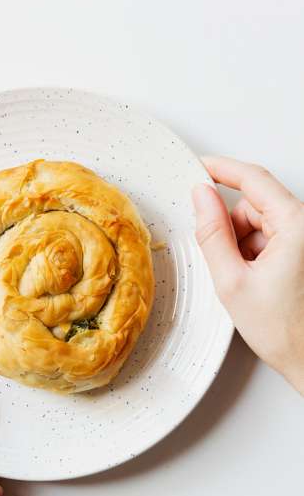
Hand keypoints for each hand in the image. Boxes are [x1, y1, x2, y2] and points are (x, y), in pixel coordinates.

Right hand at [193, 156, 303, 393]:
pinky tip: (253, 280)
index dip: (222, 169)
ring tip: (244, 279)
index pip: (254, 179)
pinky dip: (253, 253)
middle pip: (255, 204)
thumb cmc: (284, 330)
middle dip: (230, 225)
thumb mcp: (232, 281)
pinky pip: (271, 237)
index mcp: (297, 226)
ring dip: (242, 243)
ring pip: (261, 222)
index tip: (200, 166)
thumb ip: (212, 233)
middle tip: (222, 259)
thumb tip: (201, 197)